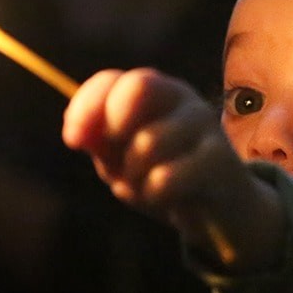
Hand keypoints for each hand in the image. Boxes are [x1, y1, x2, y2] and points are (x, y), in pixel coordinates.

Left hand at [63, 68, 283, 269]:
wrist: (220, 213)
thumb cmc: (163, 176)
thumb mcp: (121, 159)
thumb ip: (97, 142)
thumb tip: (76, 134)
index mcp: (152, 91)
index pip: (111, 80)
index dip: (86, 106)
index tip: (72, 140)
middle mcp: (180, 98)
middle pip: (137, 87)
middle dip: (114, 128)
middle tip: (117, 163)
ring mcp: (204, 124)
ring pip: (146, 142)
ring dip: (133, 176)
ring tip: (144, 187)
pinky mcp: (220, 158)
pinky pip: (167, 177)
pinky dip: (153, 195)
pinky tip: (165, 199)